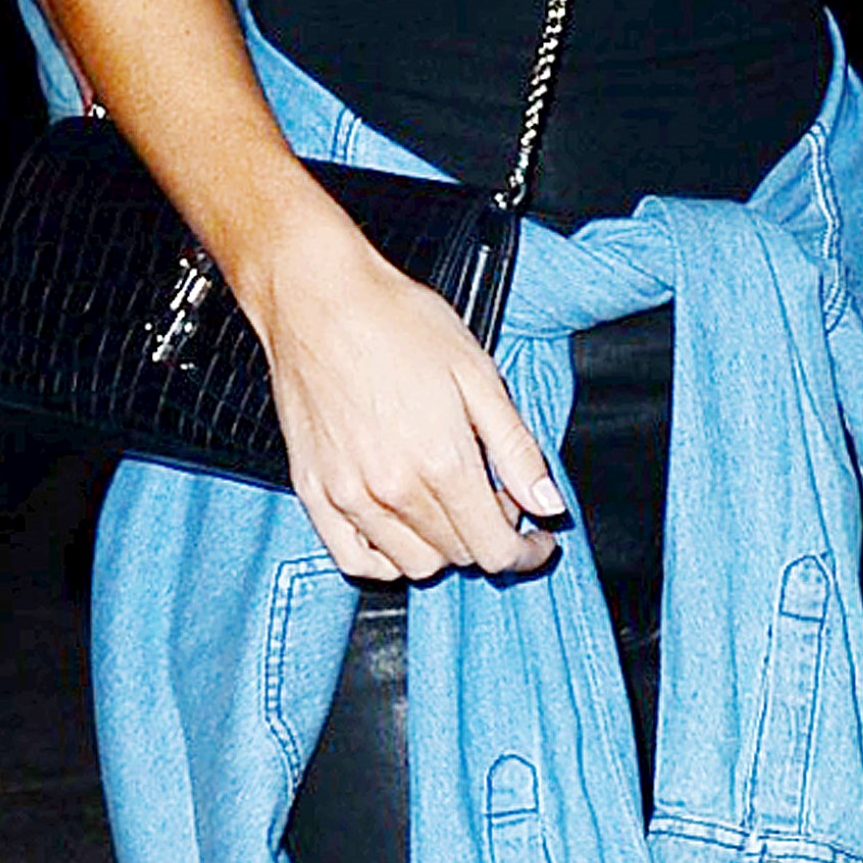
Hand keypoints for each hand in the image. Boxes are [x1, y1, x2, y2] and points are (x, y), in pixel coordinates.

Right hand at [254, 209, 562, 583]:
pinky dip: (386, 559)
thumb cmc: (396, 321)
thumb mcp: (477, 373)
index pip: (494, 548)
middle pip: (458, 556)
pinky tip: (401, 528)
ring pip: (411, 565)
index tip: (537, 540)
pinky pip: (354, 559)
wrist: (318, 298)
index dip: (526, 552)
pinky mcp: (314, 492)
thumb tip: (547, 503)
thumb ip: (515, 448)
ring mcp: (349, 496)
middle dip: (488, 536)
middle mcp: (394, 490)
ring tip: (448, 503)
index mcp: (442, 461)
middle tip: (494, 496)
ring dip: (443, 548)